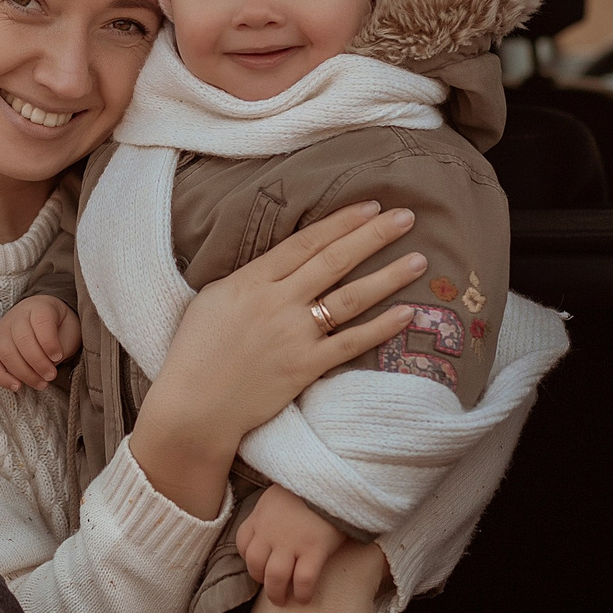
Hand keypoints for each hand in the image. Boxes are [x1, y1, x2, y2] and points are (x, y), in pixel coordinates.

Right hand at [0, 295, 79, 392]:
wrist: (42, 318)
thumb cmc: (59, 325)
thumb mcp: (70, 329)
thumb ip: (61, 344)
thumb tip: (48, 363)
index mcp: (39, 307)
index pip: (41, 322)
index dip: (49, 342)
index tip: (58, 356)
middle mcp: (16, 316)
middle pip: (22, 339)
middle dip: (38, 362)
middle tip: (51, 376)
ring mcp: (1, 330)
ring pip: (6, 353)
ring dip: (24, 373)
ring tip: (41, 384)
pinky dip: (1, 377)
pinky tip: (17, 386)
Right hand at [134, 203, 425, 478]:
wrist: (193, 407)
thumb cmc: (194, 352)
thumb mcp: (213, 299)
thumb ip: (249, 278)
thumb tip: (280, 264)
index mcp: (251, 280)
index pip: (305, 242)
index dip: (341, 222)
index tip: (371, 206)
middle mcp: (277, 302)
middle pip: (334, 260)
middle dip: (374, 235)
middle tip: (406, 217)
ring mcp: (294, 335)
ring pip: (351, 297)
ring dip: (388, 276)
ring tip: (419, 259)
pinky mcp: (306, 367)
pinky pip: (351, 342)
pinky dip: (381, 328)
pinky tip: (408, 313)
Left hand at [237, 486, 349, 605]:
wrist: (333, 478)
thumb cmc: (310, 484)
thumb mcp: (281, 491)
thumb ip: (273, 509)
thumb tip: (276, 522)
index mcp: (261, 515)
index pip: (242, 542)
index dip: (249, 558)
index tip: (259, 565)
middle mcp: (271, 531)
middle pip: (255, 564)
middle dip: (261, 580)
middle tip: (271, 587)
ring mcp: (292, 542)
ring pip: (275, 577)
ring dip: (277, 593)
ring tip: (283, 600)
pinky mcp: (315, 549)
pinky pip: (304, 580)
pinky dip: (303, 593)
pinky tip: (305, 598)